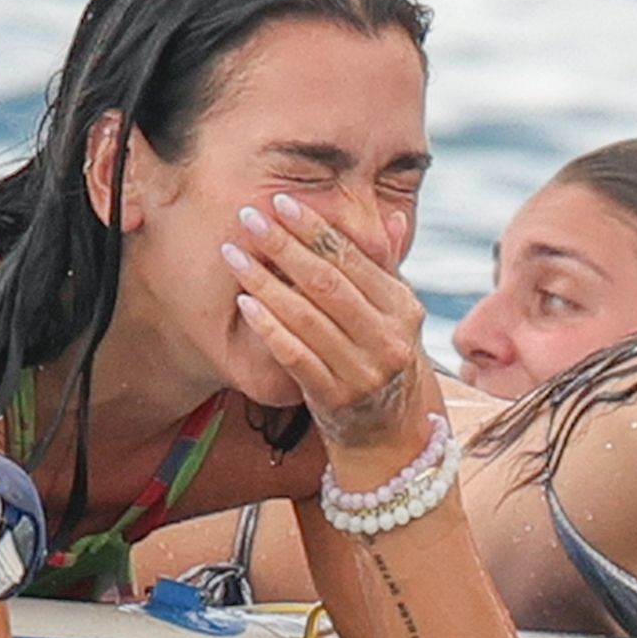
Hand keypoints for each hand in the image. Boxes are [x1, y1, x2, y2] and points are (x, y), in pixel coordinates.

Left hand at [222, 194, 432, 457]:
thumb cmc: (382, 360)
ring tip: (233, 254)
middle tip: (248, 217)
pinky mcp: (335, 397)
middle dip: (284, 246)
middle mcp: (388, 338)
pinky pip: (295, 357)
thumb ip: (386, 268)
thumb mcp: (394, 316)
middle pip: (327, 282)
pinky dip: (269, 328)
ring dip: (265, 281)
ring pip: (307, 317)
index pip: (353, 258)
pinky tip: (244, 303)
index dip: (315, 228)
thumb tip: (389, 217)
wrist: (390, 436)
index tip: (281, 201)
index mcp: (403, 308)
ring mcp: (362, 370)